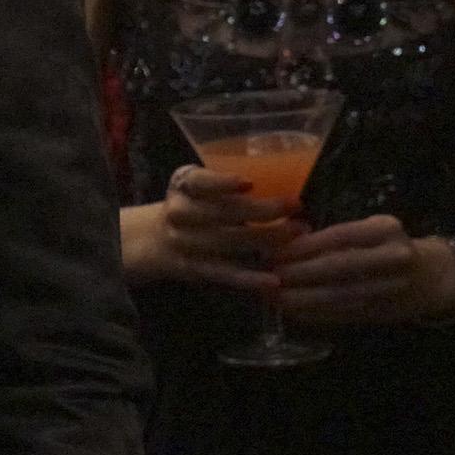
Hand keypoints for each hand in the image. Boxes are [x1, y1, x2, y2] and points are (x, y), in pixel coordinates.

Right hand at [129, 167, 302, 293]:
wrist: (156, 240)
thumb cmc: (193, 205)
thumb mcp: (197, 184)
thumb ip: (224, 181)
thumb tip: (287, 174)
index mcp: (183, 185)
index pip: (200, 182)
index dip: (222, 183)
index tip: (250, 183)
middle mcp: (180, 213)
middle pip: (223, 212)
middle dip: (264, 210)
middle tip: (297, 206)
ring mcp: (185, 244)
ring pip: (229, 242)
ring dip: (267, 239)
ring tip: (298, 233)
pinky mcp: (195, 269)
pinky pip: (225, 274)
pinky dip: (250, 278)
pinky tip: (273, 280)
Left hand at [274, 216, 454, 327]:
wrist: (433, 277)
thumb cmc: (389, 246)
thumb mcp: (370, 229)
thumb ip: (336, 235)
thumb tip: (285, 237)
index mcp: (386, 229)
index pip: (339, 236)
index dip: (304, 246)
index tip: (276, 252)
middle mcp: (393, 256)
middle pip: (339, 267)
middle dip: (300, 273)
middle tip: (269, 277)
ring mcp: (392, 287)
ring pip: (341, 295)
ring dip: (304, 299)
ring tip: (276, 298)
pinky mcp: (386, 312)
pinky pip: (346, 314)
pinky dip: (318, 314)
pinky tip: (296, 313)